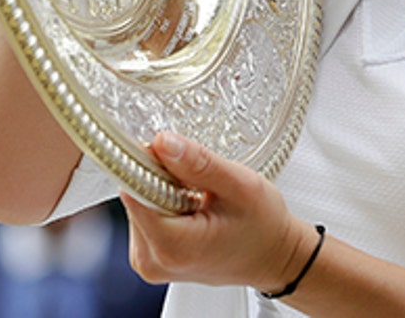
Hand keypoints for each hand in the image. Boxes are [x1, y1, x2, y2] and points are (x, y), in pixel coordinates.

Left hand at [120, 131, 317, 292]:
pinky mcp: (149, 256)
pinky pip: (144, 214)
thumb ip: (198, 163)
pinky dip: (163, 203)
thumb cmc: (263, 228)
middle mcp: (152, 260)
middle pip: (134, 195)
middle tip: (197, 183)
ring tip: (198, 198)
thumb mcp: (240, 185)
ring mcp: (148, 261)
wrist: (272, 257)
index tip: (169, 153)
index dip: (148, 162)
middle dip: (161, 177)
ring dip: (163, 190)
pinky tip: (191, 208)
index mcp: (172, 246)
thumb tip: (162, 142)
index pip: (132, 190)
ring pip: (137, 202)